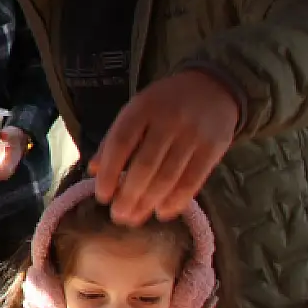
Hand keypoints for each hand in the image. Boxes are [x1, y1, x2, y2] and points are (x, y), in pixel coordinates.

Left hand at [91, 70, 238, 225]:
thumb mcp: (135, 111)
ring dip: (149, 202)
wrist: (212, 89)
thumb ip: (114, 139)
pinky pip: (193, 180)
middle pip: (145, 164)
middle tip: (118, 217)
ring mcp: (193, 135)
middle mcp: (168, 120)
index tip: (102, 196)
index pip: (121, 143)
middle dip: (129, 195)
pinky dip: (177, 200)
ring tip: (135, 219)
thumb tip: (94, 171)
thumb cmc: (164, 105)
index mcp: (142, 108)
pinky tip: (163, 212)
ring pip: (168, 176)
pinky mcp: (213, 148)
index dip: (110, 172)